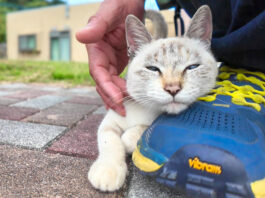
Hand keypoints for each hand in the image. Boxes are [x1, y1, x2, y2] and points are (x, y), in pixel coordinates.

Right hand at [76, 0, 144, 115]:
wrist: (130, 2)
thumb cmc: (119, 4)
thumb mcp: (109, 12)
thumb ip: (96, 25)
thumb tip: (80, 36)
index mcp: (96, 48)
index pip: (98, 72)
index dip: (106, 87)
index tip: (117, 99)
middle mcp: (101, 57)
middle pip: (104, 82)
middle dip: (112, 98)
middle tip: (123, 111)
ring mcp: (110, 60)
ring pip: (111, 84)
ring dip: (117, 97)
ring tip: (126, 109)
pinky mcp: (120, 61)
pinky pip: (119, 79)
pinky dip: (123, 89)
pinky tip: (130, 98)